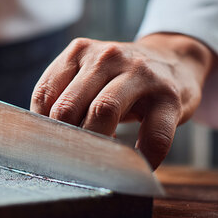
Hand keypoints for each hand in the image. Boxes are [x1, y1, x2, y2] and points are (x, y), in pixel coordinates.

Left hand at [31, 34, 214, 168]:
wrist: (174, 60)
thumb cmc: (121, 78)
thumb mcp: (89, 74)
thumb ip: (65, 96)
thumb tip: (44, 139)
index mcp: (79, 52)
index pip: (45, 94)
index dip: (42, 127)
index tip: (50, 145)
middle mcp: (107, 57)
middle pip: (69, 107)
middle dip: (66, 139)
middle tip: (71, 159)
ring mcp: (140, 74)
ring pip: (104, 112)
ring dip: (97, 145)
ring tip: (99, 160)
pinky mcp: (169, 96)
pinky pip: (153, 136)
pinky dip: (142, 158)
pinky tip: (136, 165)